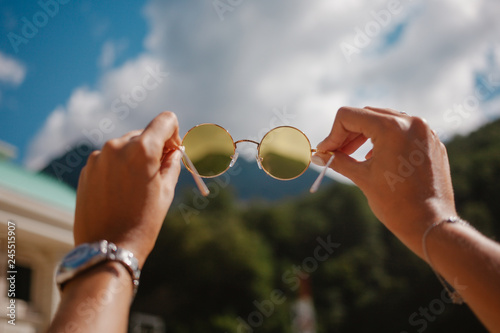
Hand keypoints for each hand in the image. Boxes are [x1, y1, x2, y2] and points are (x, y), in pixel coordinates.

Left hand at [73, 111, 181, 266]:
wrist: (108, 248)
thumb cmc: (143, 223)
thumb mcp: (166, 192)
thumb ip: (172, 163)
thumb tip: (174, 150)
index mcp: (142, 150)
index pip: (165, 120)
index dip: (174, 133)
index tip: (172, 151)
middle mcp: (118, 146)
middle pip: (144, 134)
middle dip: (153, 149)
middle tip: (157, 174)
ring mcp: (99, 157)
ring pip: (125, 146)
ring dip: (134, 158)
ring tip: (135, 188)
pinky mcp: (87, 169)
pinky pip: (109, 158)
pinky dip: (118, 167)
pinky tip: (119, 192)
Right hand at [314, 106, 456, 255]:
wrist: (430, 224)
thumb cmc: (396, 204)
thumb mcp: (362, 178)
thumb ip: (338, 161)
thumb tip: (319, 155)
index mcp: (392, 128)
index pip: (349, 116)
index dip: (332, 134)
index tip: (326, 151)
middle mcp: (411, 122)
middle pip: (367, 115)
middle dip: (347, 133)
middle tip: (334, 153)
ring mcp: (424, 131)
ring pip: (384, 121)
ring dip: (364, 135)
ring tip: (352, 155)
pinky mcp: (431, 142)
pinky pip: (402, 131)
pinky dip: (384, 140)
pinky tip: (375, 158)